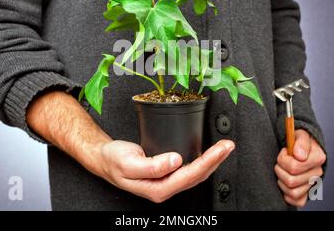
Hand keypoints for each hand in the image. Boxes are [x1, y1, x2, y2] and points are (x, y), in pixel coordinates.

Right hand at [27, 91, 233, 202]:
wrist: (105, 159)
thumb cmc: (114, 160)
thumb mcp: (128, 162)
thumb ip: (151, 166)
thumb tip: (174, 160)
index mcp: (157, 188)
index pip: (189, 175)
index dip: (207, 162)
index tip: (220, 149)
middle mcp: (164, 188)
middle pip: (197, 176)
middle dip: (215, 161)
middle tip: (228, 145)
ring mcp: (166, 182)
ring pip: (195, 175)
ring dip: (212, 161)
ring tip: (224, 148)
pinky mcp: (167, 174)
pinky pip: (189, 170)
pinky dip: (202, 161)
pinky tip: (208, 153)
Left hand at [275, 129, 325, 207]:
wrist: (299, 149)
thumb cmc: (298, 141)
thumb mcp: (299, 134)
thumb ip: (300, 142)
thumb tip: (299, 155)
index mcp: (318, 158)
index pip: (293, 167)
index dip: (283, 159)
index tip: (285, 151)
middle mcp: (318, 173)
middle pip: (291, 180)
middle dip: (280, 170)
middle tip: (281, 162)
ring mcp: (312, 184)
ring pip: (292, 192)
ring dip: (282, 181)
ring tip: (282, 171)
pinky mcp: (306, 194)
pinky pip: (295, 201)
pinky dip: (286, 194)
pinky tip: (285, 182)